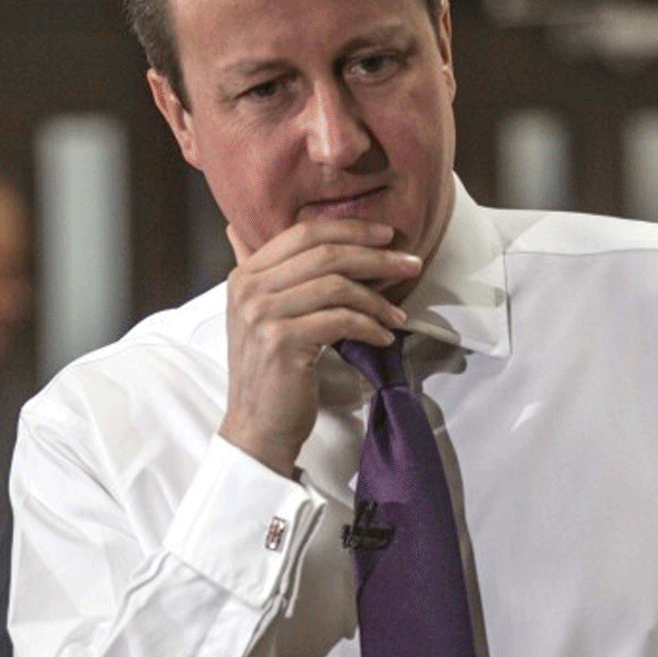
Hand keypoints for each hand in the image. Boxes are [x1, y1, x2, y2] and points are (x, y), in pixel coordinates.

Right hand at [218, 218, 421, 475]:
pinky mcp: (282, 340)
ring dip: (377, 299)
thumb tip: (340, 242)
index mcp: (246, 275)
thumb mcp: (274, 317)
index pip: (303, 233)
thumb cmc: (275, 374)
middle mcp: (249, 288)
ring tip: (398, 316)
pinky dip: (369, 326)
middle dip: (375, 257)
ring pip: (337, 286)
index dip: (350, 229)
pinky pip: (341, 320)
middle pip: (325, 254)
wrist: (258, 427)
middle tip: (411, 263)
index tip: (387, 236)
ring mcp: (262, 314)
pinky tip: (384, 338)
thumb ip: (293, 280)